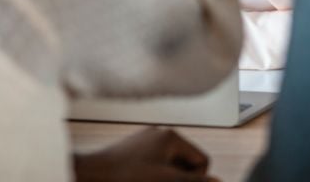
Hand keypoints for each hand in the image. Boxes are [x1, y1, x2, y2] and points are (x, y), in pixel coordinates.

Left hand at [73, 126, 220, 180]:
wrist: (91, 174)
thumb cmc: (126, 177)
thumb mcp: (166, 180)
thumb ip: (193, 180)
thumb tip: (218, 180)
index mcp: (172, 136)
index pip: (202, 161)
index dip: (195, 179)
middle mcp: (161, 132)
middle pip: (186, 162)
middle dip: (179, 177)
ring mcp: (147, 139)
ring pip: (170, 164)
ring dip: (165, 176)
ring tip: (148, 181)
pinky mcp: (135, 148)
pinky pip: (155, 162)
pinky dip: (153, 174)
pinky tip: (139, 179)